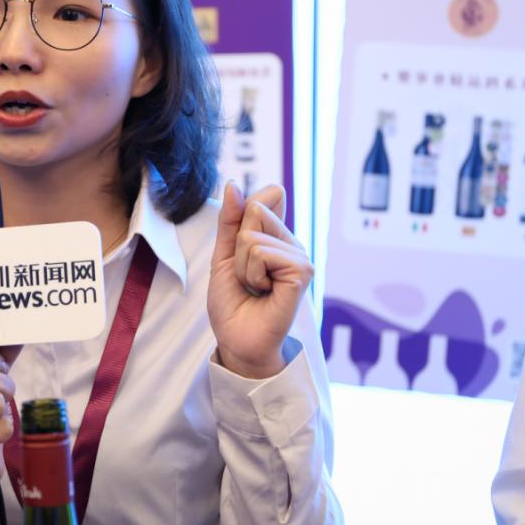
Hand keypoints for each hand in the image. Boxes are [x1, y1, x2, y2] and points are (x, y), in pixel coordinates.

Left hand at [207, 182, 313, 378]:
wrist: (237, 339)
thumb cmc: (232, 302)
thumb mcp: (223, 254)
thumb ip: (230, 220)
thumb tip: (234, 184)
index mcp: (277, 236)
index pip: (263, 199)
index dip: (240, 220)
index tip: (238, 253)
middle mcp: (292, 243)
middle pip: (256, 212)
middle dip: (237, 247)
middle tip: (246, 275)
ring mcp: (300, 257)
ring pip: (254, 236)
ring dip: (242, 266)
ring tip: (254, 287)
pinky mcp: (302, 272)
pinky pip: (262, 253)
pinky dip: (252, 274)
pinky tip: (264, 292)